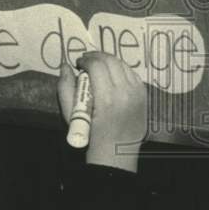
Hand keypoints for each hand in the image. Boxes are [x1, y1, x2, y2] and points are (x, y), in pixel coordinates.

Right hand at [58, 52, 146, 172]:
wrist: (116, 153)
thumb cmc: (91, 135)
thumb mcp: (71, 114)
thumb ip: (65, 87)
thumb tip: (65, 66)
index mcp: (106, 98)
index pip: (96, 65)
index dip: (85, 60)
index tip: (78, 64)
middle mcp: (125, 93)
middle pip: (111, 61)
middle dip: (96, 56)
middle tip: (86, 61)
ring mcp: (137, 94)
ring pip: (123, 64)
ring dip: (109, 61)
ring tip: (99, 66)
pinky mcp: (143, 96)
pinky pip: (132, 74)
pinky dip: (121, 70)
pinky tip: (112, 75)